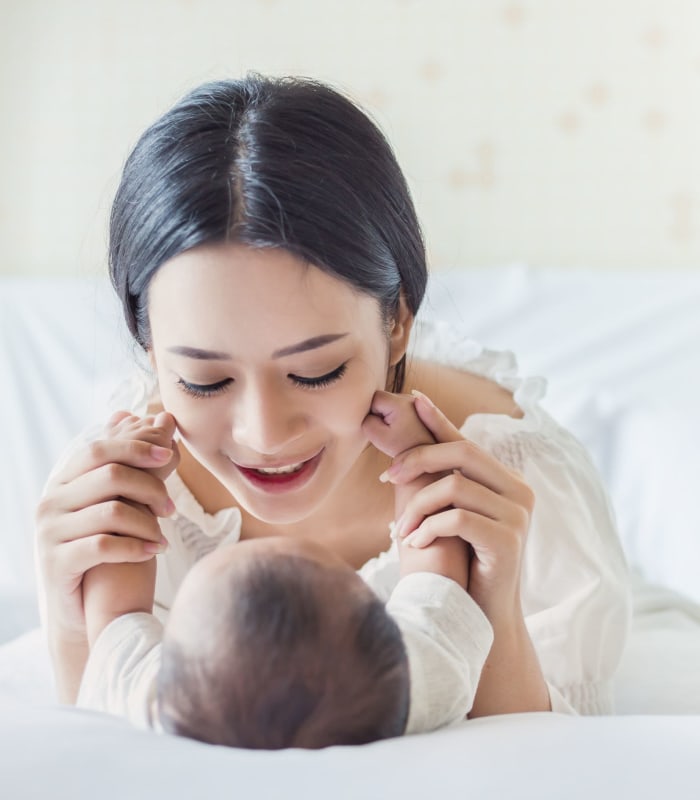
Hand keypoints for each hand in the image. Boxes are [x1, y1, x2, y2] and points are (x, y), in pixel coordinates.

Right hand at [35, 411, 178, 639]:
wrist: (85, 608)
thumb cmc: (108, 547)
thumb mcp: (121, 502)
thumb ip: (138, 463)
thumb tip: (163, 418)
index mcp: (64, 481)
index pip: (99, 448)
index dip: (136, 446)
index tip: (170, 454)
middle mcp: (50, 502)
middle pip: (108, 475)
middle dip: (149, 486)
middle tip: (173, 508)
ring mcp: (50, 532)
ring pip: (111, 511)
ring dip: (148, 523)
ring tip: (166, 535)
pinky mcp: (57, 563)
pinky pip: (104, 546)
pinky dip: (137, 546)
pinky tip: (156, 551)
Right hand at [361, 390, 433, 457]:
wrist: (428, 457)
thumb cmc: (402, 449)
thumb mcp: (377, 437)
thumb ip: (366, 420)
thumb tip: (365, 409)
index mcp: (399, 403)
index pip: (373, 398)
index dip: (371, 413)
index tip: (380, 428)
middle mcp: (409, 397)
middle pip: (382, 399)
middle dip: (380, 413)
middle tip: (389, 431)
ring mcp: (415, 400)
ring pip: (389, 403)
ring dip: (388, 415)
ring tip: (397, 431)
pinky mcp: (418, 406)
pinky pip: (398, 407)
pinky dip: (396, 416)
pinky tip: (402, 429)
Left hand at [386, 391, 534, 622]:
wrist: (480, 616)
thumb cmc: (461, 565)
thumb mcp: (450, 517)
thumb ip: (441, 483)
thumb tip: (408, 449)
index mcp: (507, 482)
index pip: (467, 443)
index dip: (439, 422)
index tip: (413, 400)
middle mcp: (519, 492)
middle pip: (463, 454)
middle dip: (419, 458)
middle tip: (388, 475)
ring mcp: (518, 516)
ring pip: (455, 487)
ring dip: (418, 506)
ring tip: (400, 529)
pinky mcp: (508, 541)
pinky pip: (457, 519)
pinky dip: (428, 528)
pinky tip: (416, 542)